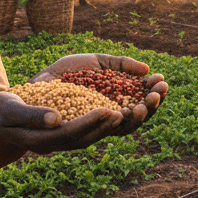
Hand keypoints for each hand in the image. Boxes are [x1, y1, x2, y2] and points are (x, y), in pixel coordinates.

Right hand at [0, 92, 126, 155]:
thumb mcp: (11, 110)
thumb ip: (32, 115)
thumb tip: (55, 118)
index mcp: (40, 140)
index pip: (71, 132)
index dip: (91, 122)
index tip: (109, 109)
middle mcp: (52, 144)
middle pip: (84, 138)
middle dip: (106, 126)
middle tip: (127, 112)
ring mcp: (56, 142)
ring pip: (87, 138)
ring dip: (108, 127)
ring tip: (126, 112)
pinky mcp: (59, 134)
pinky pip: (84, 132)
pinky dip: (99, 123)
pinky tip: (113, 111)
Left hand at [29, 53, 167, 134]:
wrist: (35, 84)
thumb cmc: (65, 75)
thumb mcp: (97, 63)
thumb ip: (121, 65)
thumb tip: (147, 70)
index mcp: (116, 101)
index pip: (142, 101)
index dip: (154, 93)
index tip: (162, 81)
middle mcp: (109, 118)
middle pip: (137, 117)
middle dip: (151, 106)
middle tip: (157, 93)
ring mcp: (95, 127)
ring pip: (122, 128)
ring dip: (136, 118)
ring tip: (143, 105)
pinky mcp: (81, 135)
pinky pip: (99, 133)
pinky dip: (111, 125)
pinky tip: (119, 112)